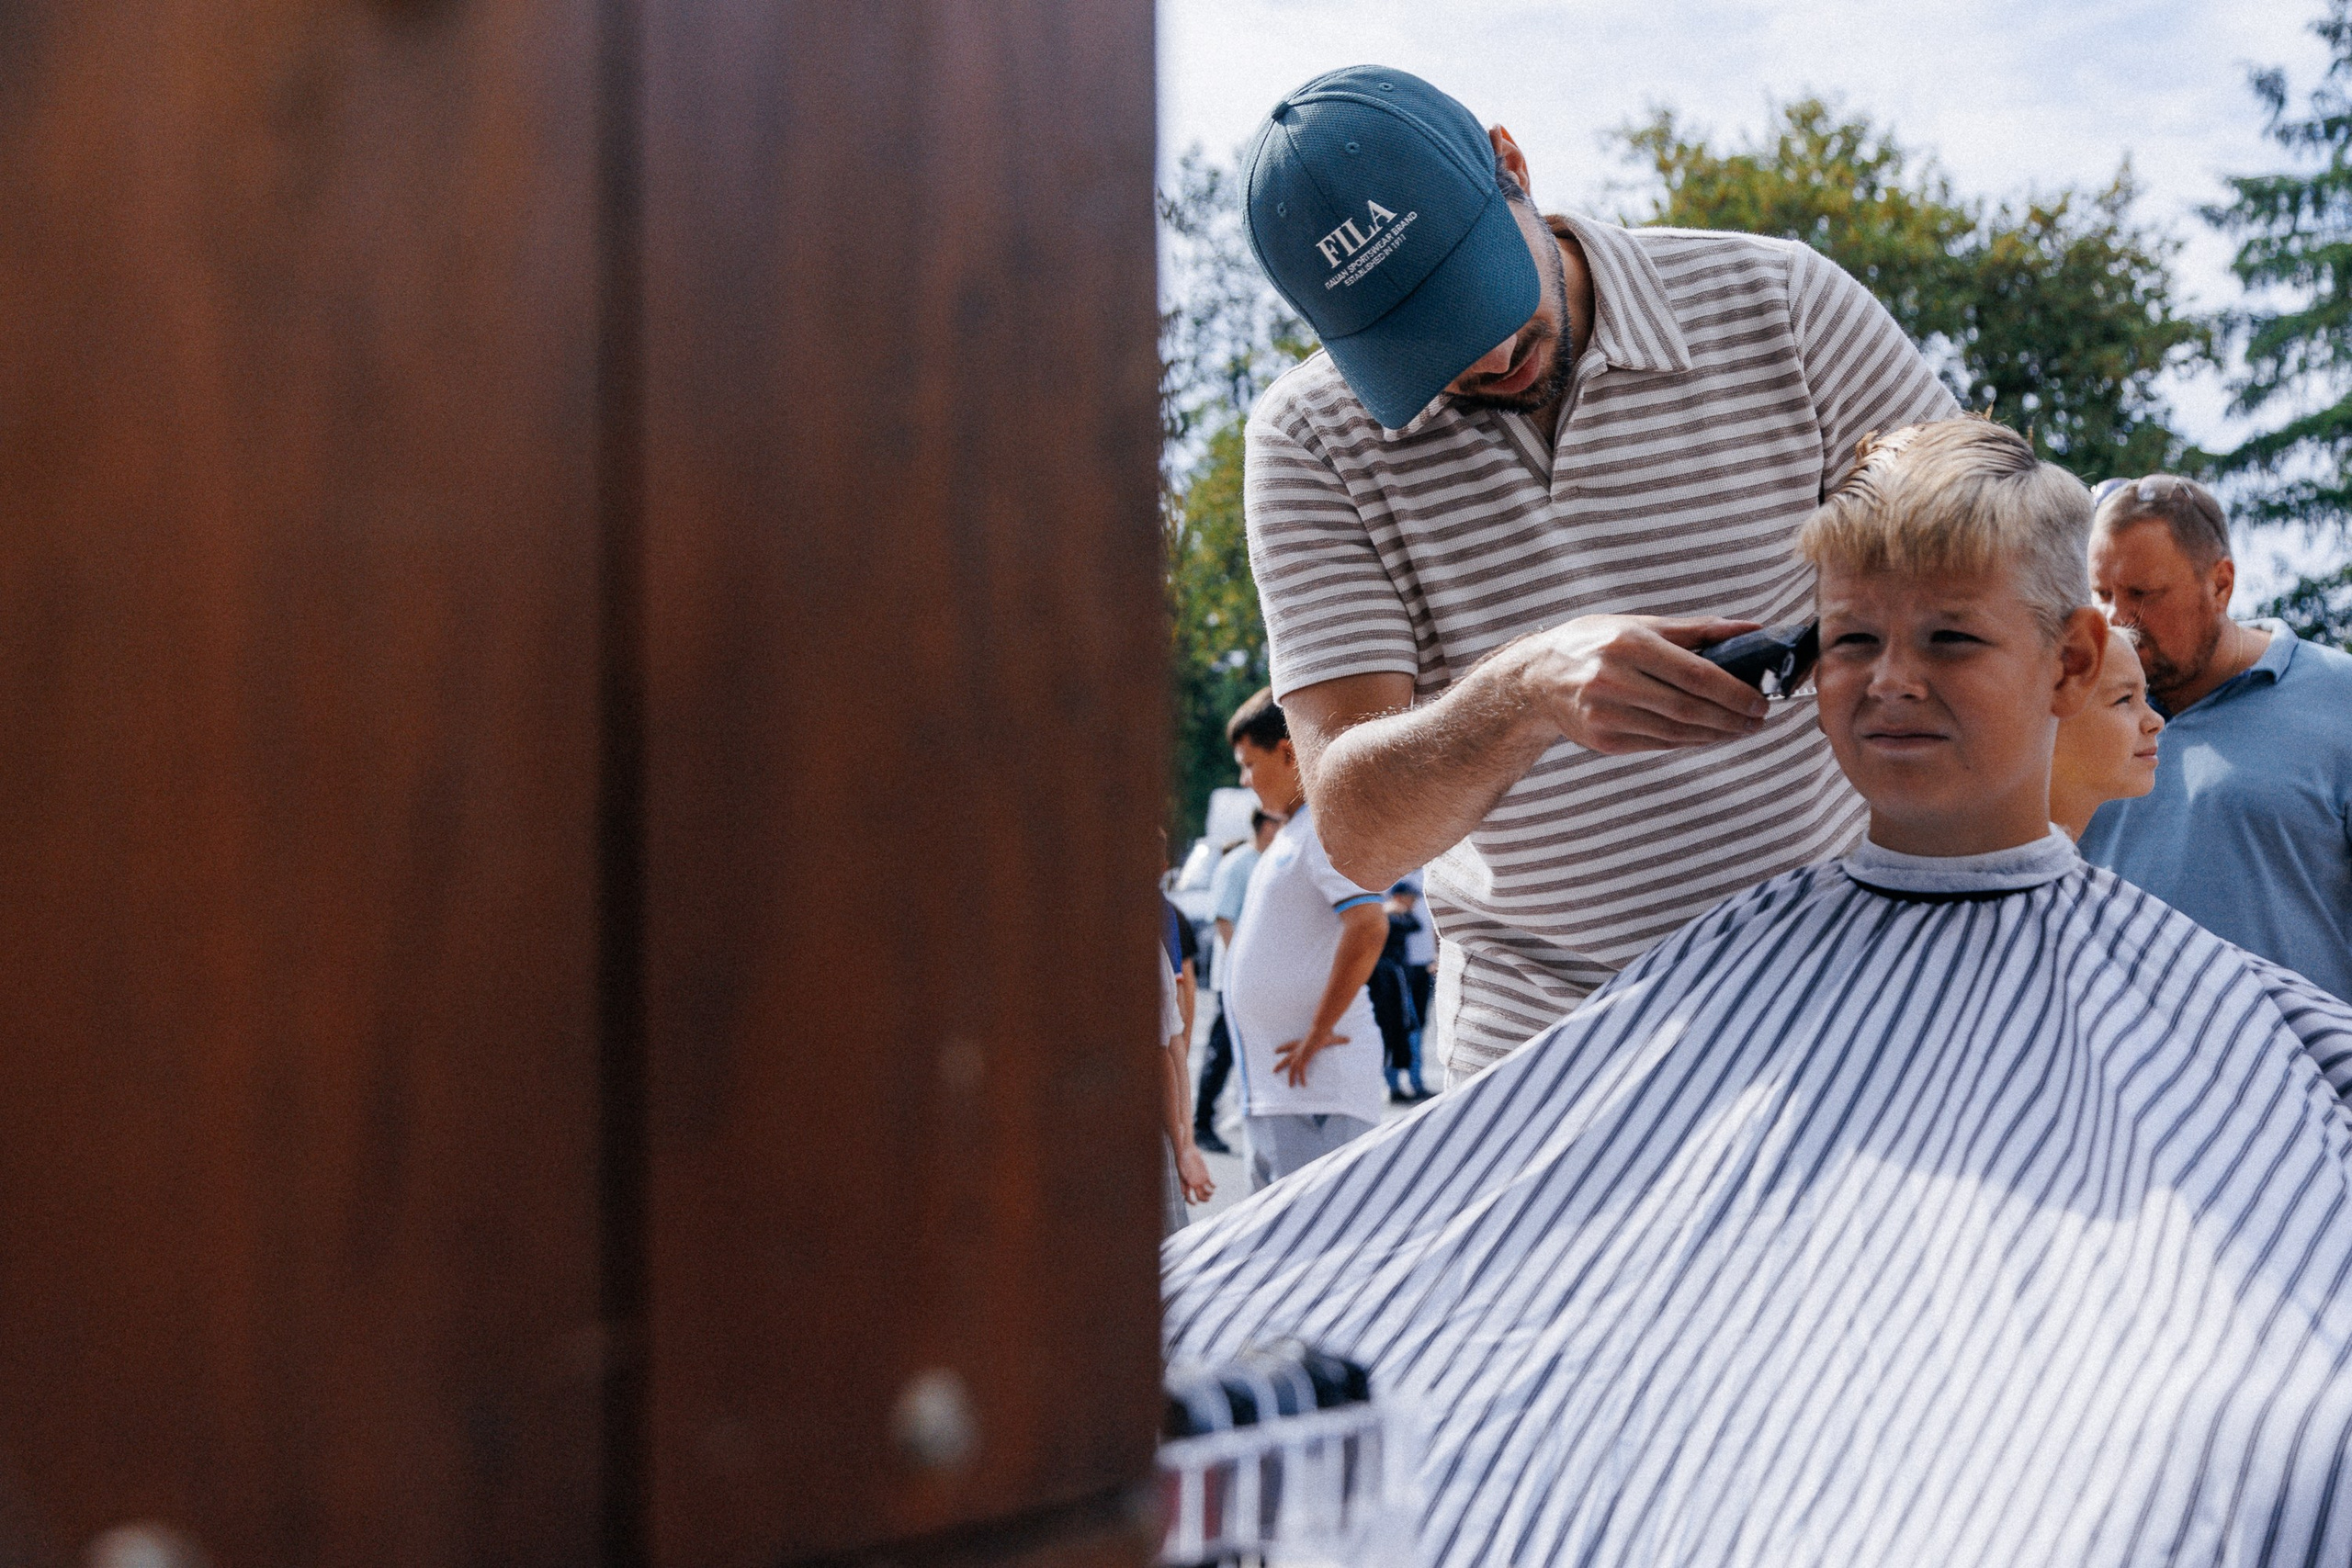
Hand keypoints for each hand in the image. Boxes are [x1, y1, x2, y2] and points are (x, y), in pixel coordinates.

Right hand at [1175, 1141, 1215, 1203]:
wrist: (1187, 1151)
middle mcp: (1193, 1184)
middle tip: (1207, 1199)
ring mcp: (1200, 1180)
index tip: (1195, 1204)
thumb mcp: (1181, 1168)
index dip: (1191, 1202)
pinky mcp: (1206, 1175)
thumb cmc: (1182, 1159)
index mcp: (1186, 1184)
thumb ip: (1184, 1177)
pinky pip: (1211, 1184)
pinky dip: (1214, 1186)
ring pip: (1206, 1192)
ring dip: (1209, 1194)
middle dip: (1204, 1200)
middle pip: (1199, 1197)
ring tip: (1211, 1192)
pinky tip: (1214, 1185)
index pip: (1188, 1197)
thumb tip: (1185, 1185)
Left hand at [1274, 1024, 1347, 1086]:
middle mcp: (1299, 1049)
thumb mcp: (1332, 1037)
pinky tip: (1303, 1084)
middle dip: (1280, 1064)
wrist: (1320, 1029)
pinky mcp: (1304, 1058)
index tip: (1276, 1051)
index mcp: (1302, 1043)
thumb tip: (1348, 1039)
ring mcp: (1300, 1054)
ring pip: (1292, 1068)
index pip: (1290, 1045)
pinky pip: (1301, 1071)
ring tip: (1290, 1086)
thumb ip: (1339, 1040)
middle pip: (1287, 1058)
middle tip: (1274, 1070)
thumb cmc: (1325, 1031)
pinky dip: (1302, 1078)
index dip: (1283, 1048)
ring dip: (1291, 1077)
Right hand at [1516, 614, 1773, 753]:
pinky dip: (1689, 742)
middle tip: (1758, 719)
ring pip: (1676, 732)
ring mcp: (1605, 714)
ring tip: (1740, 729)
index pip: (1695, 674)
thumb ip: (1697, 630)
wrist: (1537, 678)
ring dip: (1716, 734)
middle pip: (1688, 708)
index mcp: (1628, 643)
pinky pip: (1658, 745)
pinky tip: (1708, 736)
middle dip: (1731, 718)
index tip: (1760, 700)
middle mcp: (1613, 679)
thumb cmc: (1595, 644)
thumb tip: (1752, 630)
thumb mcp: (1640, 625)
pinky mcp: (1602, 740)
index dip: (1734, 692)